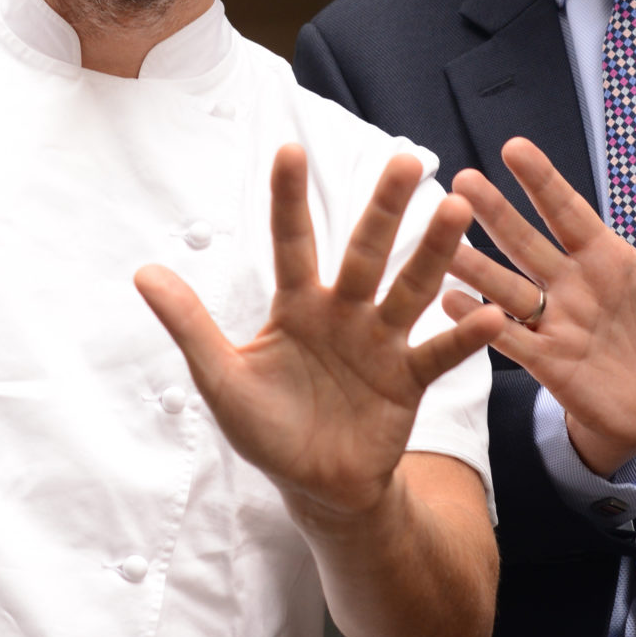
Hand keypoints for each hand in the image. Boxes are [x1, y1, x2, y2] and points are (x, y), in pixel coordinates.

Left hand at [135, 148, 511, 529]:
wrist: (316, 488)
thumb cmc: (267, 429)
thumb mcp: (221, 380)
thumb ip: (190, 325)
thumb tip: (143, 272)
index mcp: (296, 306)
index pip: (290, 243)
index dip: (288, 199)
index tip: (290, 148)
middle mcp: (344, 313)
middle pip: (365, 252)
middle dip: (383, 209)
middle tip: (404, 161)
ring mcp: (380, 343)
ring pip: (409, 290)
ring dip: (432, 254)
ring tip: (455, 211)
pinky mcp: (408, 380)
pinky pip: (438, 354)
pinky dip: (465, 337)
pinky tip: (491, 313)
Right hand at [442, 137, 635, 476]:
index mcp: (602, 258)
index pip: (569, 212)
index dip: (544, 182)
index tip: (515, 146)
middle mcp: (568, 283)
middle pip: (527, 244)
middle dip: (496, 215)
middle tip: (462, 182)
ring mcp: (552, 321)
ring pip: (508, 287)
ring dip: (476, 267)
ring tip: (443, 242)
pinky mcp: (546, 362)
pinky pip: (508, 340)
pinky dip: (480, 323)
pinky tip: (449, 302)